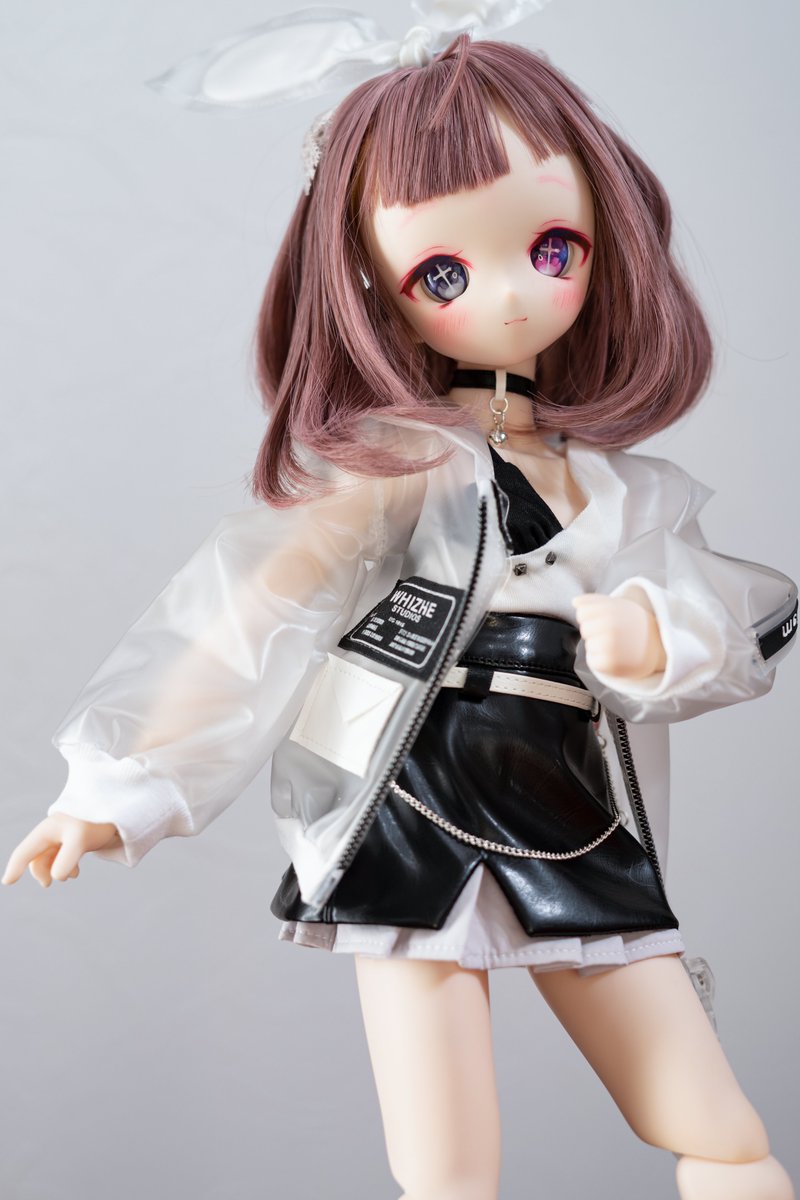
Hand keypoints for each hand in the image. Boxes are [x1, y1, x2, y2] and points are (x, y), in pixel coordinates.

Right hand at [1, 814, 120, 888]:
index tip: (7, 882)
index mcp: (47, 831)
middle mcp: (52, 834)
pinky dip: (66, 869)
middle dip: (41, 873)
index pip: (25, 852)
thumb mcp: (79, 840)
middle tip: (48, 884)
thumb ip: (66, 860)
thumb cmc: (96, 821)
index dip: (15, 867)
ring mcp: (64, 838)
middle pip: (37, 859)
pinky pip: (63, 860)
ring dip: (57, 872)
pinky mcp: (76, 842)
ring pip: (51, 861)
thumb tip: (55, 877)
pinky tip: (76, 873)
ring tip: (73, 875)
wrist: (119, 809)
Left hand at [572, 592, 666, 679]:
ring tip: (618, 645)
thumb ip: (594, 601)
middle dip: (596, 631)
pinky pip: (592, 660)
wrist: (660, 647)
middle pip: (584, 629)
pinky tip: (617, 656)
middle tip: (615, 634)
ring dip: (599, 646)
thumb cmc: (635, 624)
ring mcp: (609, 646)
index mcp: (611, 610)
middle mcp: (610, 626)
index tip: (607, 620)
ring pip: (588, 645)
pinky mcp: (609, 664)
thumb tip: (574, 601)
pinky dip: (601, 660)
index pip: (582, 613)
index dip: (592, 616)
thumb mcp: (618, 606)